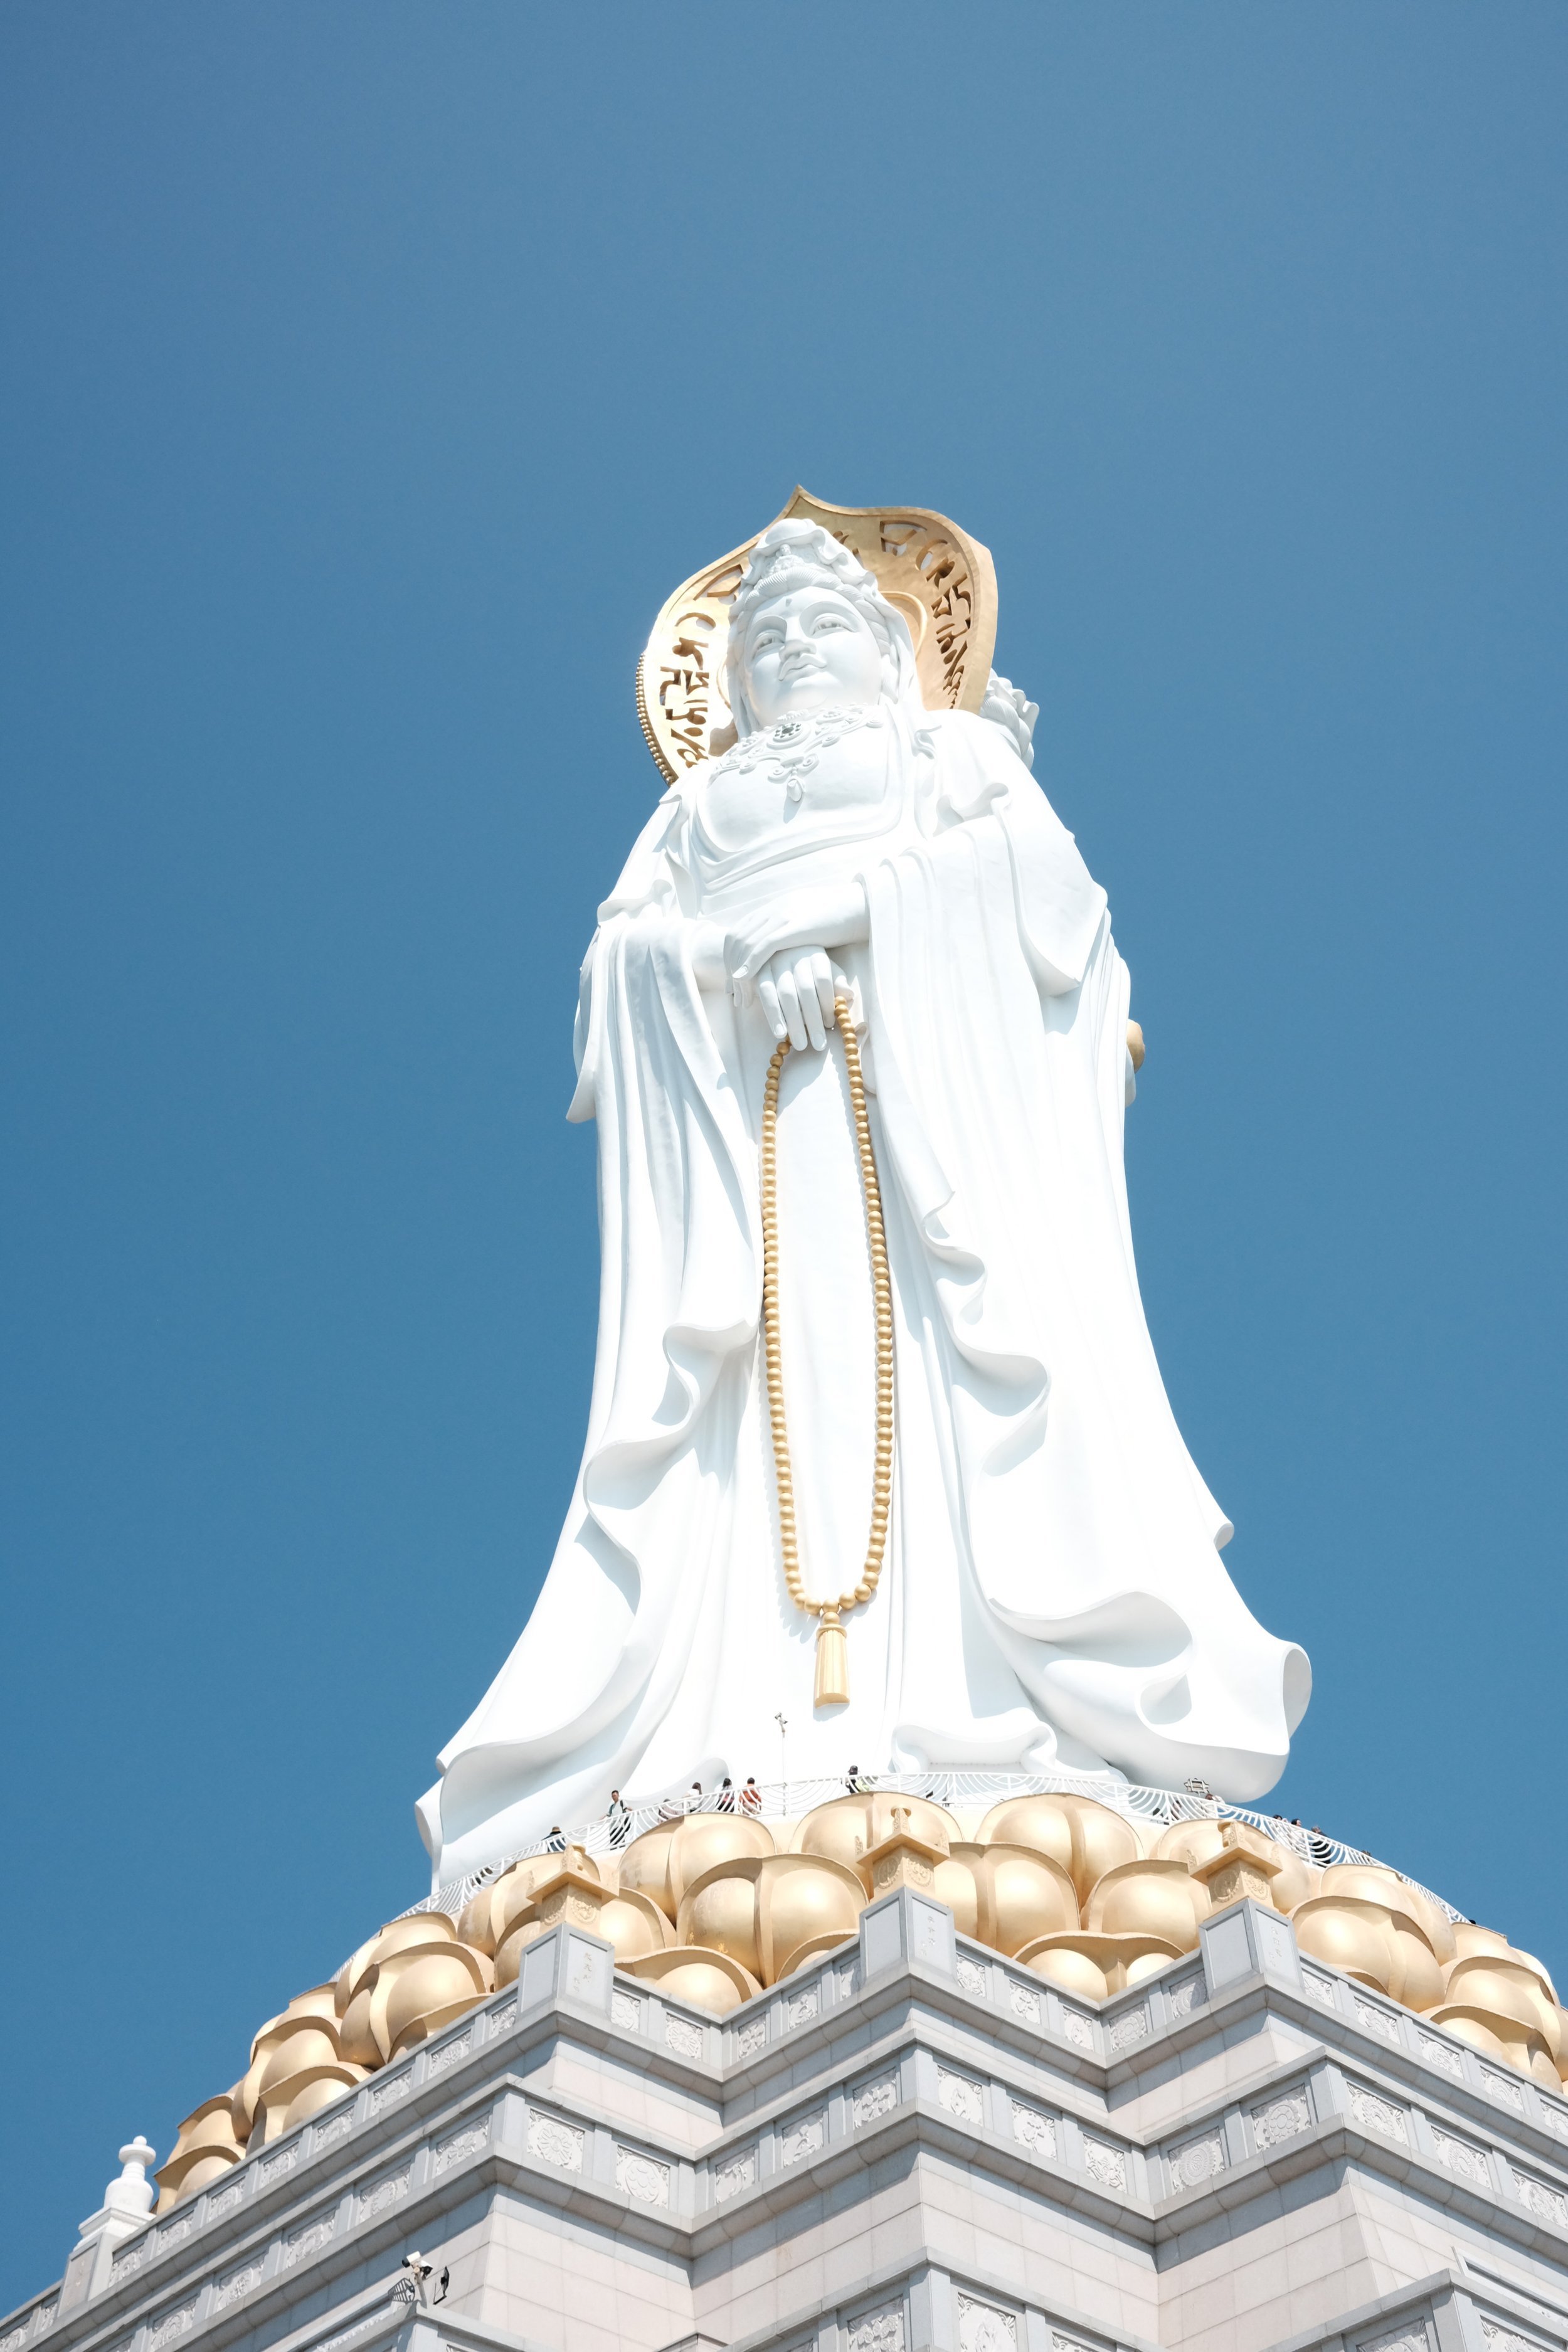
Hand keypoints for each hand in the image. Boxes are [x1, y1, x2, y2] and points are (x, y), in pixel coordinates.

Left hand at [724, 882, 868, 993]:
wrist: (857, 905)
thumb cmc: (835, 917)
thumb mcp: (803, 919)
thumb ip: (787, 928)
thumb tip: (777, 946)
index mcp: (773, 907)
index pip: (738, 932)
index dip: (729, 957)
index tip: (732, 980)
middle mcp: (773, 910)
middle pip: (737, 940)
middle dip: (729, 968)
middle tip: (733, 994)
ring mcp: (783, 916)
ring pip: (747, 944)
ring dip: (740, 973)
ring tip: (741, 996)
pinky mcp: (795, 926)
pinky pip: (764, 945)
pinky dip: (750, 962)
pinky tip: (744, 978)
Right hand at [755, 947, 845, 1049]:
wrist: (777, 950)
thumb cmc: (808, 968)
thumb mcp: (827, 969)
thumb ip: (837, 981)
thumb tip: (848, 995)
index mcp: (815, 955)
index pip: (823, 979)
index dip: (827, 1003)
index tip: (830, 1025)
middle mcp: (796, 956)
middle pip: (806, 990)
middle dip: (813, 1019)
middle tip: (819, 1045)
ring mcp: (776, 963)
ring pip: (785, 994)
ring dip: (794, 1022)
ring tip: (800, 1044)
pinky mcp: (759, 971)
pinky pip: (765, 994)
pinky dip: (773, 1015)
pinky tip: (780, 1033)